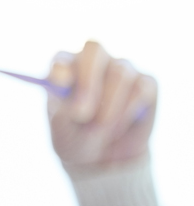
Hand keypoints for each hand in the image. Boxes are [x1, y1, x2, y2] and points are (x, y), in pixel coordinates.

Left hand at [48, 40, 156, 167]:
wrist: (105, 156)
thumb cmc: (76, 137)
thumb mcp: (63, 131)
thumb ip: (64, 114)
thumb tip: (75, 104)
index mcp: (65, 67)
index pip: (61, 58)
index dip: (61, 68)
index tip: (59, 83)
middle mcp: (94, 61)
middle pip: (94, 50)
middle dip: (88, 81)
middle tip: (81, 113)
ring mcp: (122, 68)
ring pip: (120, 73)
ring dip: (109, 106)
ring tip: (101, 129)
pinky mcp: (147, 82)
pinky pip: (141, 89)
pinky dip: (128, 110)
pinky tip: (118, 126)